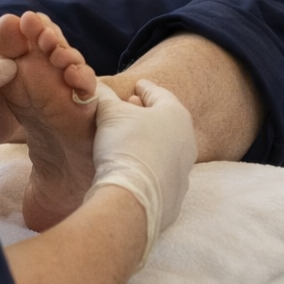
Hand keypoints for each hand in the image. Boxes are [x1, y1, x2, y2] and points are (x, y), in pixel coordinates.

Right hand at [87, 80, 196, 268]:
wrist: (133, 198)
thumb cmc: (125, 146)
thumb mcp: (109, 113)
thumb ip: (105, 96)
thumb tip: (96, 87)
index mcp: (176, 114)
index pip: (159, 94)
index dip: (145, 88)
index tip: (137, 85)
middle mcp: (187, 140)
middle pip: (165, 120)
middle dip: (147, 113)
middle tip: (130, 108)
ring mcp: (184, 169)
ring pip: (166, 146)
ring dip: (149, 140)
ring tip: (129, 138)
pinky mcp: (176, 193)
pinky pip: (162, 171)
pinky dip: (150, 164)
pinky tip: (134, 166)